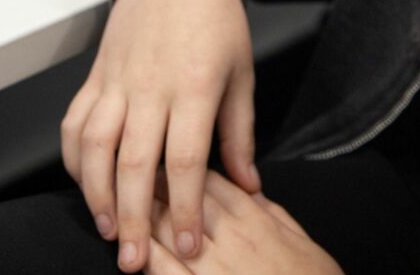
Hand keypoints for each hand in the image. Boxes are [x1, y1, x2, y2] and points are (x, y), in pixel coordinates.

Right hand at [62, 0, 261, 271]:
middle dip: (134, 218)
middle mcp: (151, 85)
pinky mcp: (95, 76)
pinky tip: (83, 184)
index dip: (185, 208)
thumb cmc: (215, 19)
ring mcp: (117, 80)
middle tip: (135, 260)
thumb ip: (240, 134)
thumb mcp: (242, 73)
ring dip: (96, 193)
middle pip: (135, 162)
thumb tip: (249, 186)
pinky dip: (73, 157)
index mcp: (195, 86)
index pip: (185, 159)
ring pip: (95, 145)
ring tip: (107, 229)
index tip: (190, 245)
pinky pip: (75, 122)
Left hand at [145, 171, 341, 274]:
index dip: (182, 167)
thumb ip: (270, 214)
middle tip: (127, 170)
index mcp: (256, 220)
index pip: (211, 180)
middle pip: (183, 198)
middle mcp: (232, 238)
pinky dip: (147, 258)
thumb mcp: (300, 242)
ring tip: (120, 205)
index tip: (163, 156)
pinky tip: (131, 252)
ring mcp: (216, 270)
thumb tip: (249, 191)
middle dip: (152, 183)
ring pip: (169, 231)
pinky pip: (167, 273)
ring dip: (142, 216)